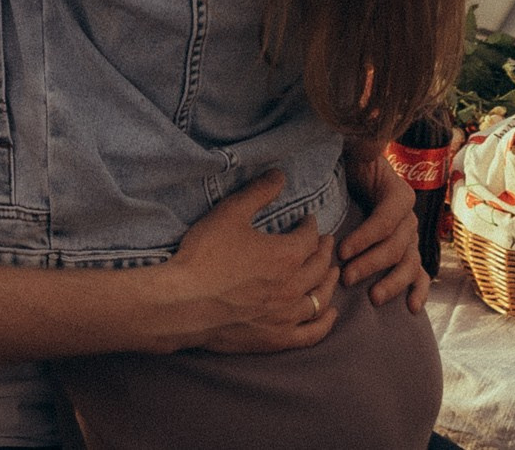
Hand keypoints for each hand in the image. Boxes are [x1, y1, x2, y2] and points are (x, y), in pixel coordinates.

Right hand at [161, 172, 338, 354]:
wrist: (183, 303)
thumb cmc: (205, 257)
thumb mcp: (230, 213)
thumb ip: (258, 192)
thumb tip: (280, 174)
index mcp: (287, 255)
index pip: (310, 237)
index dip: (311, 225)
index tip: (308, 220)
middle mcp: (294, 286)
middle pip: (320, 266)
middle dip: (325, 250)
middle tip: (326, 242)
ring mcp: (286, 316)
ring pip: (320, 298)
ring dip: (329, 282)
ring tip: (331, 272)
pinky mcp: (275, 339)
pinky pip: (311, 333)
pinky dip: (325, 323)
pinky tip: (329, 314)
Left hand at [339, 142, 430, 310]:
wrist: (352, 175)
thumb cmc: (348, 164)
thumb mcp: (354, 148)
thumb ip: (364, 140)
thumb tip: (369, 136)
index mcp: (398, 193)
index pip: (388, 219)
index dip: (367, 236)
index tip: (341, 250)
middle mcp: (409, 217)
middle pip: (397, 245)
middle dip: (372, 263)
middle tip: (346, 276)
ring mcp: (410, 238)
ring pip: (409, 263)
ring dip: (393, 282)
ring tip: (373, 298)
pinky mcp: (406, 254)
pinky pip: (419, 274)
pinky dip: (418, 291)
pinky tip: (412, 308)